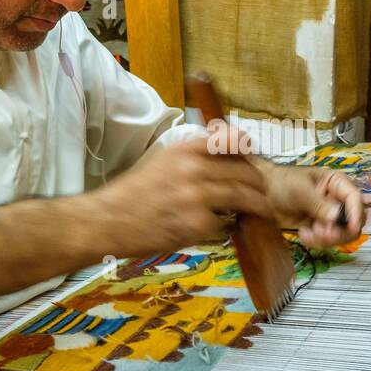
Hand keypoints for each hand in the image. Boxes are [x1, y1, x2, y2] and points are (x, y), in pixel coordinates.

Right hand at [93, 135, 274, 258]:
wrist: (107, 220)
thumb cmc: (131, 193)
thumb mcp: (160, 161)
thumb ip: (189, 157)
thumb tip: (220, 158)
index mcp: (184, 150)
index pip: (230, 140)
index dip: (247, 147)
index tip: (253, 154)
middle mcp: (193, 169)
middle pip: (243, 172)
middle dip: (257, 183)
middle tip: (262, 190)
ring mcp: (197, 196)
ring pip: (242, 197)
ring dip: (257, 205)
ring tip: (262, 209)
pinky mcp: (197, 224)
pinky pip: (224, 224)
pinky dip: (225, 228)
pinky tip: (224, 229)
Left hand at [254, 162, 365, 248]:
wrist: (262, 193)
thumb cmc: (282, 182)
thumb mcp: (300, 190)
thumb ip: (318, 204)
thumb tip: (336, 217)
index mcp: (337, 183)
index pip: (355, 199)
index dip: (355, 214)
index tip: (350, 227)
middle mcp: (337, 200)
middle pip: (354, 221)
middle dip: (339, 232)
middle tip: (322, 235)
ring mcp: (329, 215)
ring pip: (342, 234)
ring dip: (326, 239)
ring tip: (308, 234)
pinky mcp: (320, 228)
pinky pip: (328, 241)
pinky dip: (317, 242)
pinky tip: (303, 234)